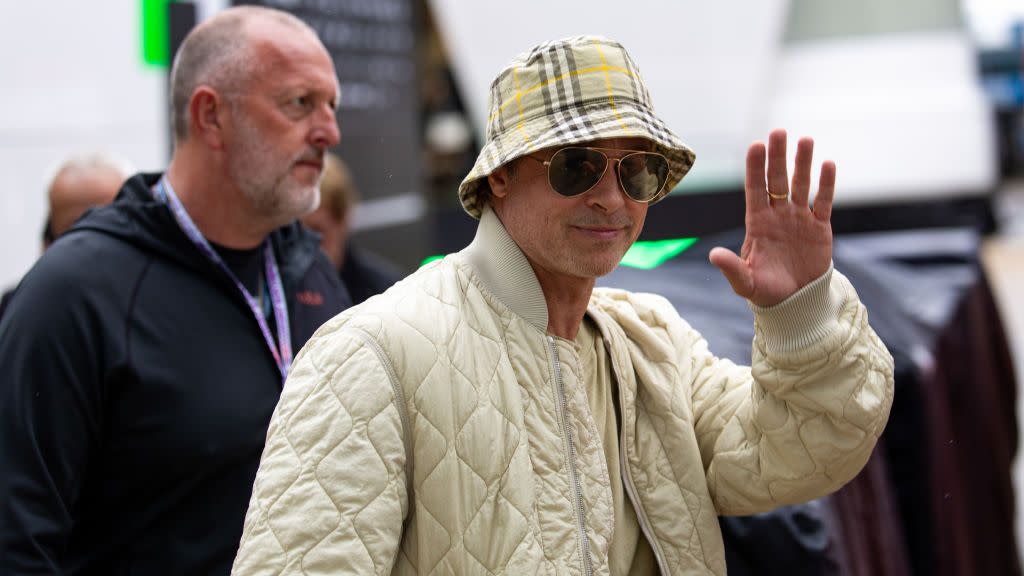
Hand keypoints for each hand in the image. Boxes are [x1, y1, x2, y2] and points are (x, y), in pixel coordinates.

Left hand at [708, 129, 834, 306]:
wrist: (795, 301)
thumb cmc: (766, 291)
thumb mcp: (746, 282)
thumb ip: (732, 268)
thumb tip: (713, 256)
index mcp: (758, 224)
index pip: (755, 189)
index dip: (755, 168)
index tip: (755, 146)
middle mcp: (777, 215)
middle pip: (777, 180)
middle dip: (777, 157)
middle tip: (778, 132)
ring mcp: (799, 219)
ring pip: (800, 185)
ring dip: (803, 163)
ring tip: (805, 140)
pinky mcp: (819, 228)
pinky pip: (823, 202)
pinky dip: (826, 185)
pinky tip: (828, 165)